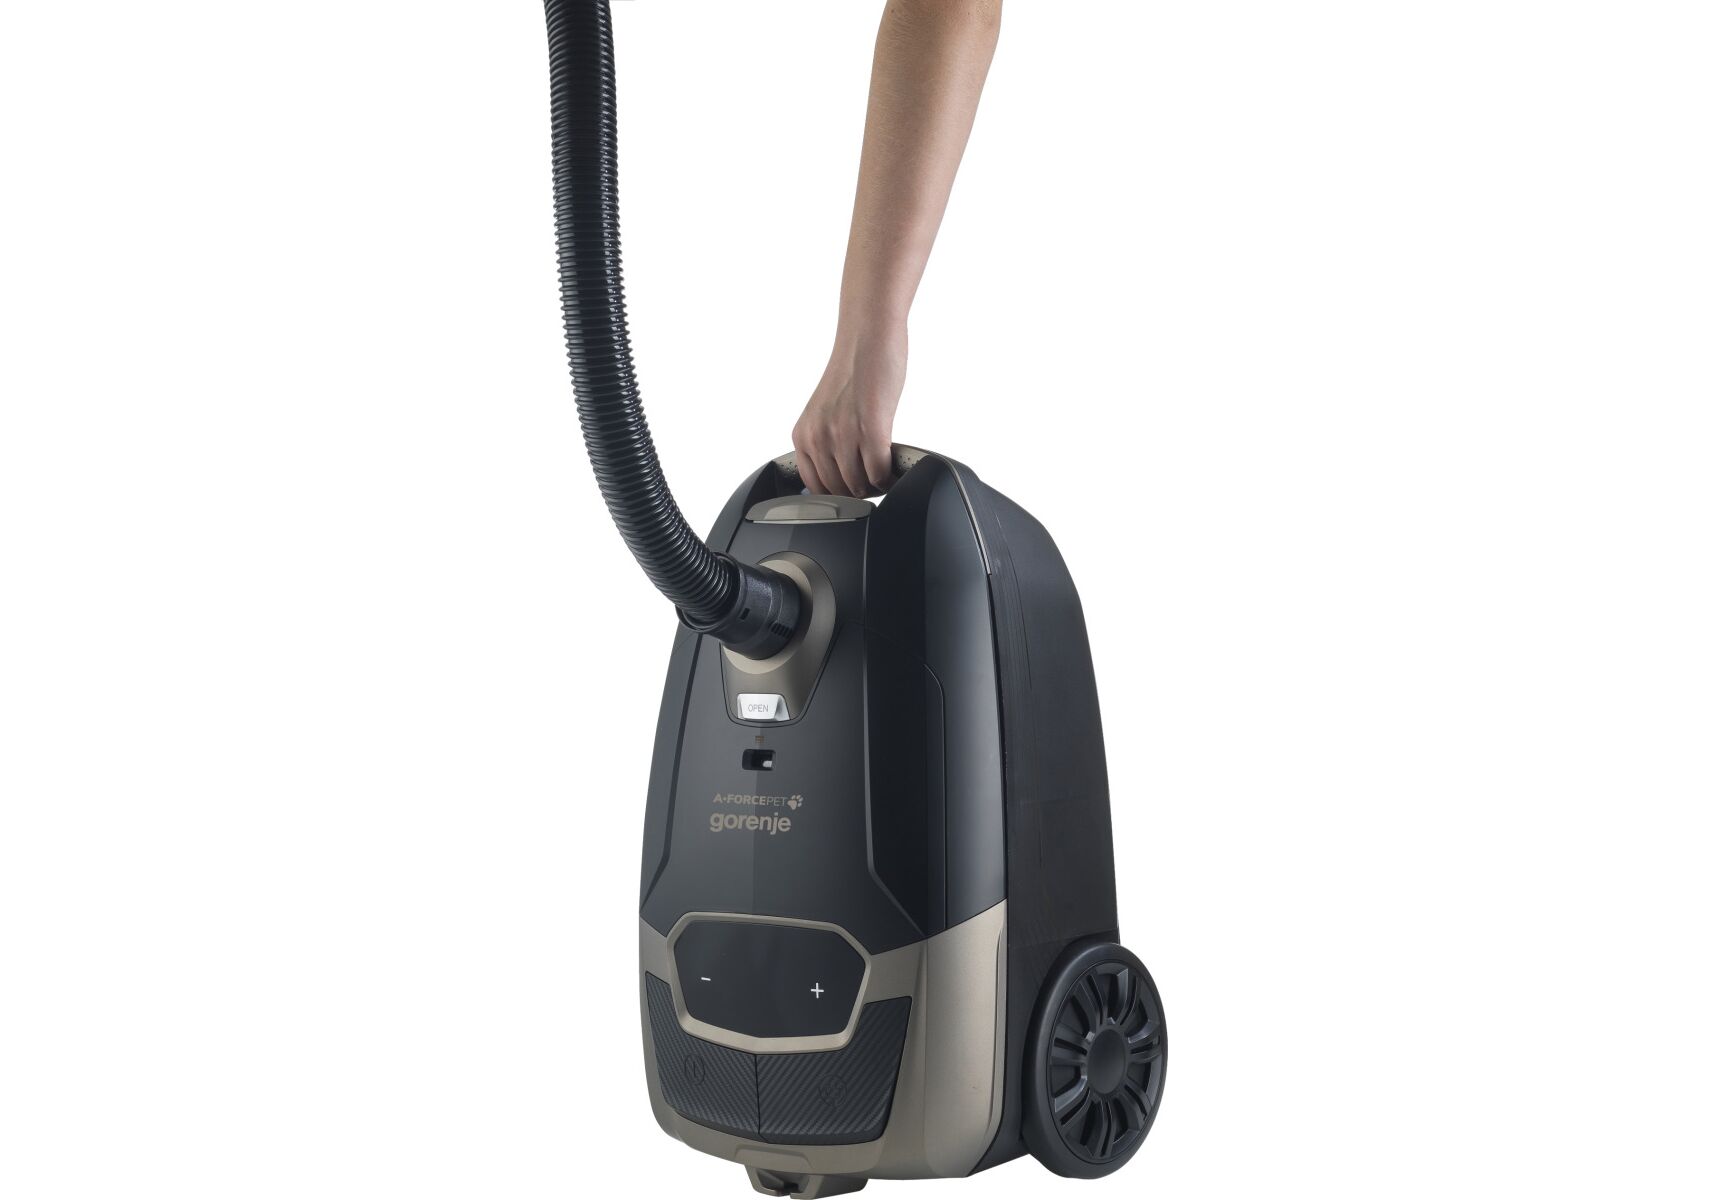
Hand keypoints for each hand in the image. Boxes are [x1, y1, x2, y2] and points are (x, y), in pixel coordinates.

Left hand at [791, 326, 906, 496]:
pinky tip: (894, 465)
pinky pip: (879, 472)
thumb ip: (826, 443)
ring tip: (885, 472)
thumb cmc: (853, 370)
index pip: (814, 488)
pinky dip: (889, 475)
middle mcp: (818, 436)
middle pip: (840, 491)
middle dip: (859, 490)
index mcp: (803, 435)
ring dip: (876, 485)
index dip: (838, 494)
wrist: (868, 337)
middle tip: (875, 480)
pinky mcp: (870, 428)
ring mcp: (842, 434)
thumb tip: (841, 477)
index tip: (854, 489)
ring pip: (859, 486)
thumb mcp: (824, 413)